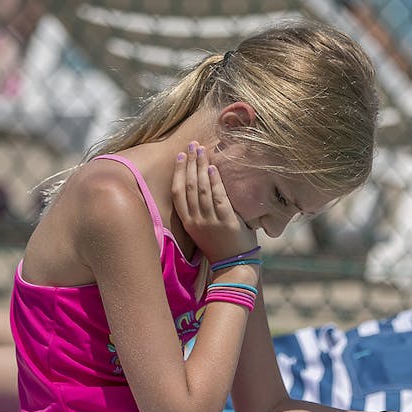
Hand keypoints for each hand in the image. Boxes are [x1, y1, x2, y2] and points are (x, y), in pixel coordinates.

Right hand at [171, 142, 257, 260]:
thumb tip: (200, 188)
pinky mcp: (226, 221)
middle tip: (192, 145)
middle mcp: (195, 220)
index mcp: (188, 222)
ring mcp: (210, 221)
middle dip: (189, 163)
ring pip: (201, 189)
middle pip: (188, 186)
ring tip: (202, 150)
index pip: (177, 192)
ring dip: (200, 167)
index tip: (180, 156)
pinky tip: (213, 168)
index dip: (177, 172)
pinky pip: (218, 197)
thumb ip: (199, 211)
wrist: (233, 266)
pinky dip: (214, 181)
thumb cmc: (220, 245)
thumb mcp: (202, 229)